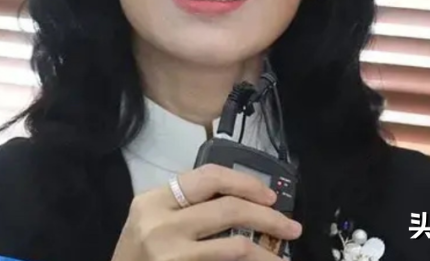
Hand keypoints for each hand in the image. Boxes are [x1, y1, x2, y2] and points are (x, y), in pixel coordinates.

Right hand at [110, 164, 302, 260]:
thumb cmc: (139, 253)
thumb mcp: (152, 218)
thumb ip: (186, 204)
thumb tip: (242, 198)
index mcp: (155, 200)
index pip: (209, 178)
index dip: (246, 183)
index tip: (269, 197)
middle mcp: (162, 224)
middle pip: (228, 209)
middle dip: (268, 218)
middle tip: (291, 227)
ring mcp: (172, 255)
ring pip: (235, 247)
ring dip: (266, 253)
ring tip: (283, 258)